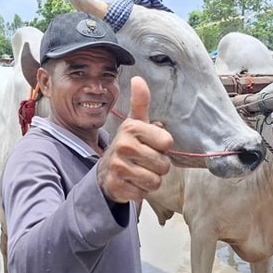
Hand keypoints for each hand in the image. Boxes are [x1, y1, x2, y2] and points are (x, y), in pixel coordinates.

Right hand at [98, 76, 172, 203]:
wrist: (105, 171)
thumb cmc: (127, 146)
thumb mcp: (134, 123)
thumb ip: (141, 102)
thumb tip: (139, 79)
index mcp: (131, 128)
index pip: (167, 142)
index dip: (161, 147)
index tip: (149, 145)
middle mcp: (124, 146)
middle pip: (163, 165)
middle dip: (157, 166)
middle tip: (143, 161)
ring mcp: (119, 168)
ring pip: (155, 181)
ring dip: (150, 180)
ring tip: (138, 172)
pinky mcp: (117, 187)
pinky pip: (143, 194)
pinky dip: (139, 191)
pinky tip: (130, 182)